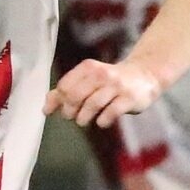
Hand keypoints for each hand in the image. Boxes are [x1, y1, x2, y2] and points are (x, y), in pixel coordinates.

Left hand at [47, 59, 161, 127]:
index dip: (59, 102)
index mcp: (88, 68)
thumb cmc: (110, 82)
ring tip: (84, 121)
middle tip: (73, 117)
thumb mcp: (88, 81)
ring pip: (91, 105)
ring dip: (83, 118)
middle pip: (75, 96)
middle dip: (69, 111)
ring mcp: (116, 86)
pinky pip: (110, 113)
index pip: (65, 86)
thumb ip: (66, 92)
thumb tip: (45, 108)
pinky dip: (102, 121)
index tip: (63, 109)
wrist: (144, 76)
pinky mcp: (128, 98)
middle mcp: (102, 74)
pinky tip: (101, 121)